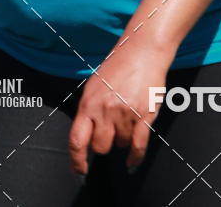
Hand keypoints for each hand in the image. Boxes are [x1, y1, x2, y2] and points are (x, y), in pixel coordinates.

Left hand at [68, 41, 169, 173]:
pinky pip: (138, 146)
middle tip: (109, 132)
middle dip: (104, 144)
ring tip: (126, 117)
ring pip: (121, 144)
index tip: (79, 169)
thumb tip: (84, 133)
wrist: (142, 50)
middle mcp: (105, 110)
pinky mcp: (144, 115)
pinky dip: (135, 158)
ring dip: (122, 138)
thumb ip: (89, 109)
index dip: (76, 160)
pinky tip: (131, 162)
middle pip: (100, 147)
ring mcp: (125, 113)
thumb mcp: (94, 84)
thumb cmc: (118, 65)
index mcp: (88, 102)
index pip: (77, 140)